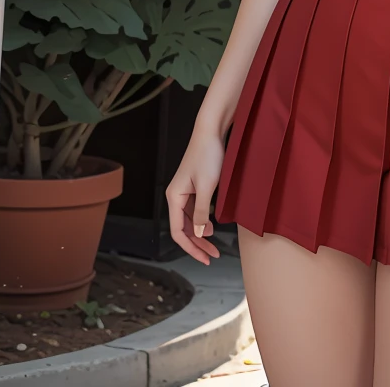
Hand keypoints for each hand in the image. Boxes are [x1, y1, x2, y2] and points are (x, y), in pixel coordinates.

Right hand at [166, 131, 225, 264]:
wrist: (211, 132)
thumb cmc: (208, 156)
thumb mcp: (207, 187)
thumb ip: (202, 212)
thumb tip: (200, 235)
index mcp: (174, 197)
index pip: (178, 232)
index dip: (191, 248)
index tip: (205, 258)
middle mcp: (175, 196)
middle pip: (184, 228)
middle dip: (198, 244)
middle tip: (214, 256)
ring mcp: (184, 192)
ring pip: (190, 220)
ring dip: (201, 234)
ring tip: (215, 244)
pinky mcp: (193, 187)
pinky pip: (195, 210)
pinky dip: (203, 220)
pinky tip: (213, 224)